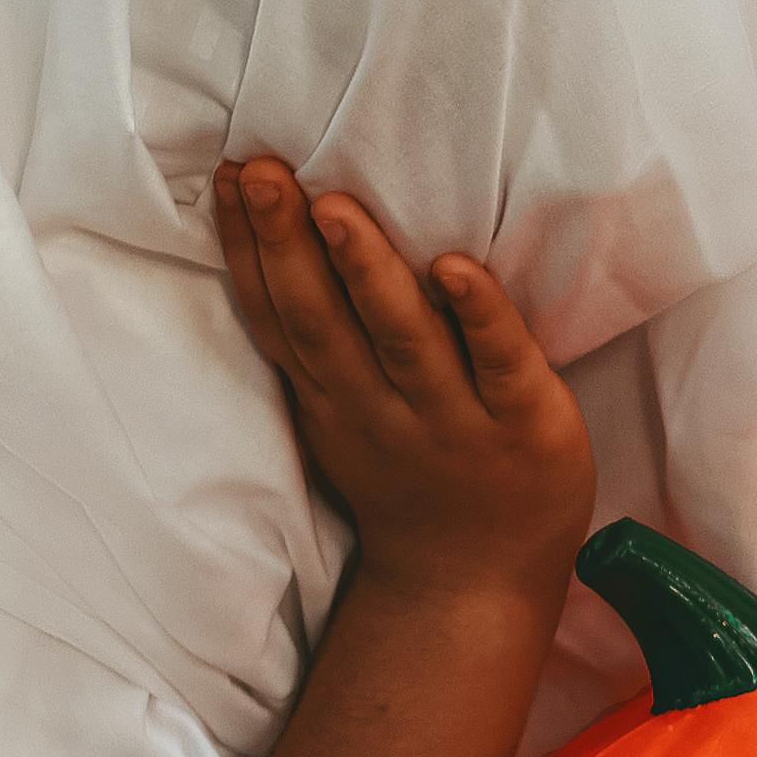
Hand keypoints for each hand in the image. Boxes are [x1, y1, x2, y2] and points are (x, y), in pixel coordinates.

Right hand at [214, 156, 593, 608]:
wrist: (472, 586)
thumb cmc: (410, 479)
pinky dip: (478, 316)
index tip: (231, 176)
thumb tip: (284, 243)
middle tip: (266, 171)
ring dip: (367, 272)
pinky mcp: (525, 426)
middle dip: (287, 244)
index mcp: (331, 397)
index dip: (248, 248)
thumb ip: (321, 346)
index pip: (277, 315)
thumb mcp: (341, 419)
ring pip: (401, 339)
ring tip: (337, 207)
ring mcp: (452, 420)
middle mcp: (379, 408)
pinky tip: (459, 269)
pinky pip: (499, 364)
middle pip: (321, 321)